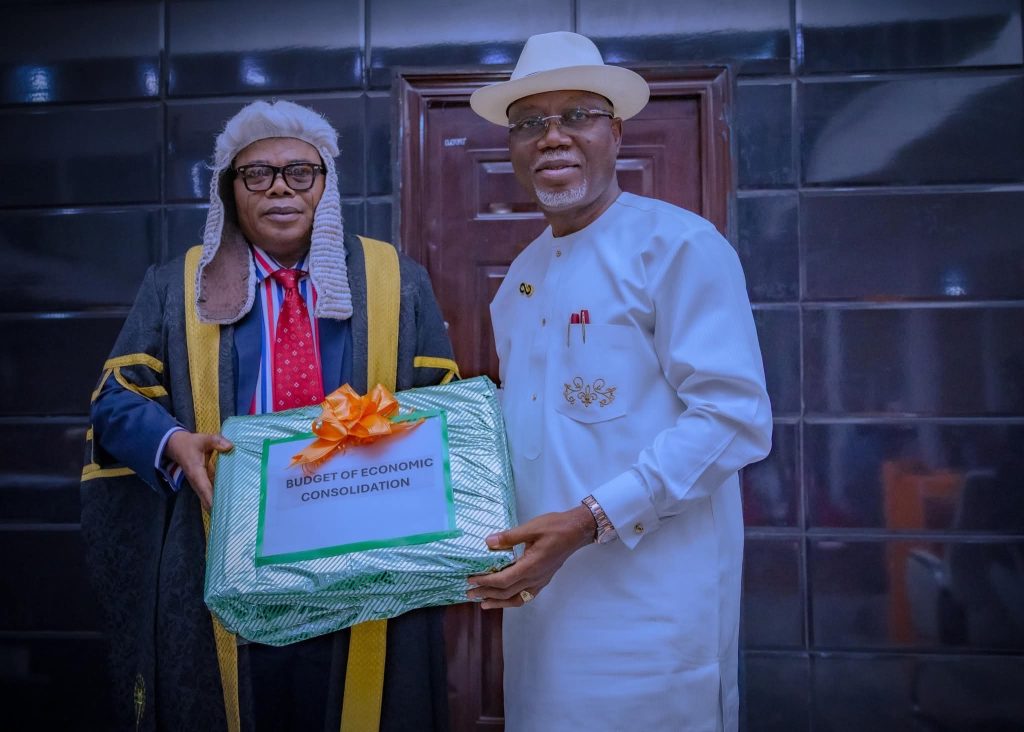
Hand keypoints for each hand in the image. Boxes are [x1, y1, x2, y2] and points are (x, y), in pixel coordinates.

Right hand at [165, 430, 232, 510]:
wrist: (177, 447)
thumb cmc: (191, 444)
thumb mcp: (203, 439)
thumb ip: (216, 441)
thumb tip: (230, 447)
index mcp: (197, 473)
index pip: (205, 490)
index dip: (213, 501)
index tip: (222, 510)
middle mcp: (197, 483)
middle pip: (207, 500)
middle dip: (219, 507)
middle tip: (236, 512)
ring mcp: (199, 485)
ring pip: (208, 499)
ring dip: (220, 504)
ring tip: (236, 510)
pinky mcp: (202, 484)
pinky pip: (210, 494)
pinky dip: (220, 498)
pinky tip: (233, 501)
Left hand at [467, 505, 595, 608]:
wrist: (577, 531)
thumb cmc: (555, 527)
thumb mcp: (531, 527)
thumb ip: (509, 537)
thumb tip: (488, 542)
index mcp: (531, 565)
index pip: (503, 580)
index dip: (485, 582)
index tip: (471, 580)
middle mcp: (535, 578)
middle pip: (507, 592)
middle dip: (487, 594)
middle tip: (469, 593)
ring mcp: (540, 581)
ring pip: (517, 598)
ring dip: (499, 602)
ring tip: (483, 604)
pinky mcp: (544, 580)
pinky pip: (526, 596)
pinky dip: (513, 600)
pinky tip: (505, 599)